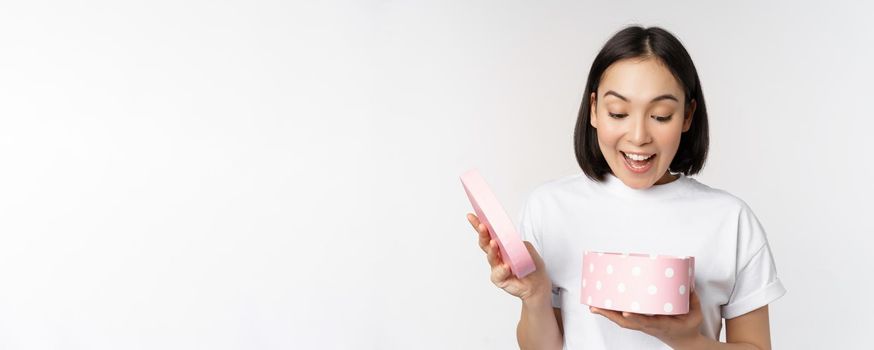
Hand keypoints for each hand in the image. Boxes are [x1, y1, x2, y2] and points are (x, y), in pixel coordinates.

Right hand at [467, 213, 550, 302]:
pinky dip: (502, 269)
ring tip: (494, 242)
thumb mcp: (526, 247)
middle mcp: (496, 255)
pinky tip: (506, 266)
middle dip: (482, 234)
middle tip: (482, 226)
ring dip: (492, 249)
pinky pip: (498, 273)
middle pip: (484, 243)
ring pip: (490, 257)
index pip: (488, 233)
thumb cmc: (530, 264)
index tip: (471, 215)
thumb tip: (508, 236)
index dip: (478, 224)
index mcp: (500, 245)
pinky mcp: (499, 279)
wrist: (538, 282)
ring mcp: (496, 267)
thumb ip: (516, 241)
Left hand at [589, 287, 703, 347]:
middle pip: (626, 323)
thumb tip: (688, 285)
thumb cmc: (688, 328)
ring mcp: (644, 326)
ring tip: (593, 305)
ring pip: (622, 322)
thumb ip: (692, 301)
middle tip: (595, 307)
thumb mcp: (695, 316)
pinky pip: (624, 319)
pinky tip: (602, 307)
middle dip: (610, 315)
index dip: (637, 318)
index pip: (647, 323)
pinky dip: (613, 314)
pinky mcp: (641, 323)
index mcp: (662, 326)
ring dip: (607, 314)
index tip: (627, 313)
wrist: (685, 342)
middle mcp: (649, 326)